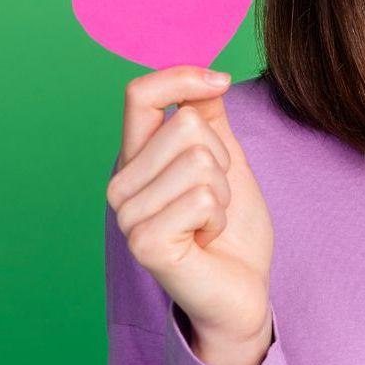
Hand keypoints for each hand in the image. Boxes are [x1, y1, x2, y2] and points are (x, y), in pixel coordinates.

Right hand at [106, 65, 274, 364]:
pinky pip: (203, 197)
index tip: (221, 81)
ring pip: (198, 160)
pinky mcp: (144, 243)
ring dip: (224, 190)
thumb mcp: (226, 159)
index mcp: (137, 158)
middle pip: (185, 125)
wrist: (242, 289)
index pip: (140, 95)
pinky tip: (207, 238)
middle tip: (217, 197)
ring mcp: (128, 215)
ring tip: (211, 220)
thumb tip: (208, 75)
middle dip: (222, 156)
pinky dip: (220, 215)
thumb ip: (210, 117)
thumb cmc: (232, 227)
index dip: (182, 77)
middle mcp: (122, 184)